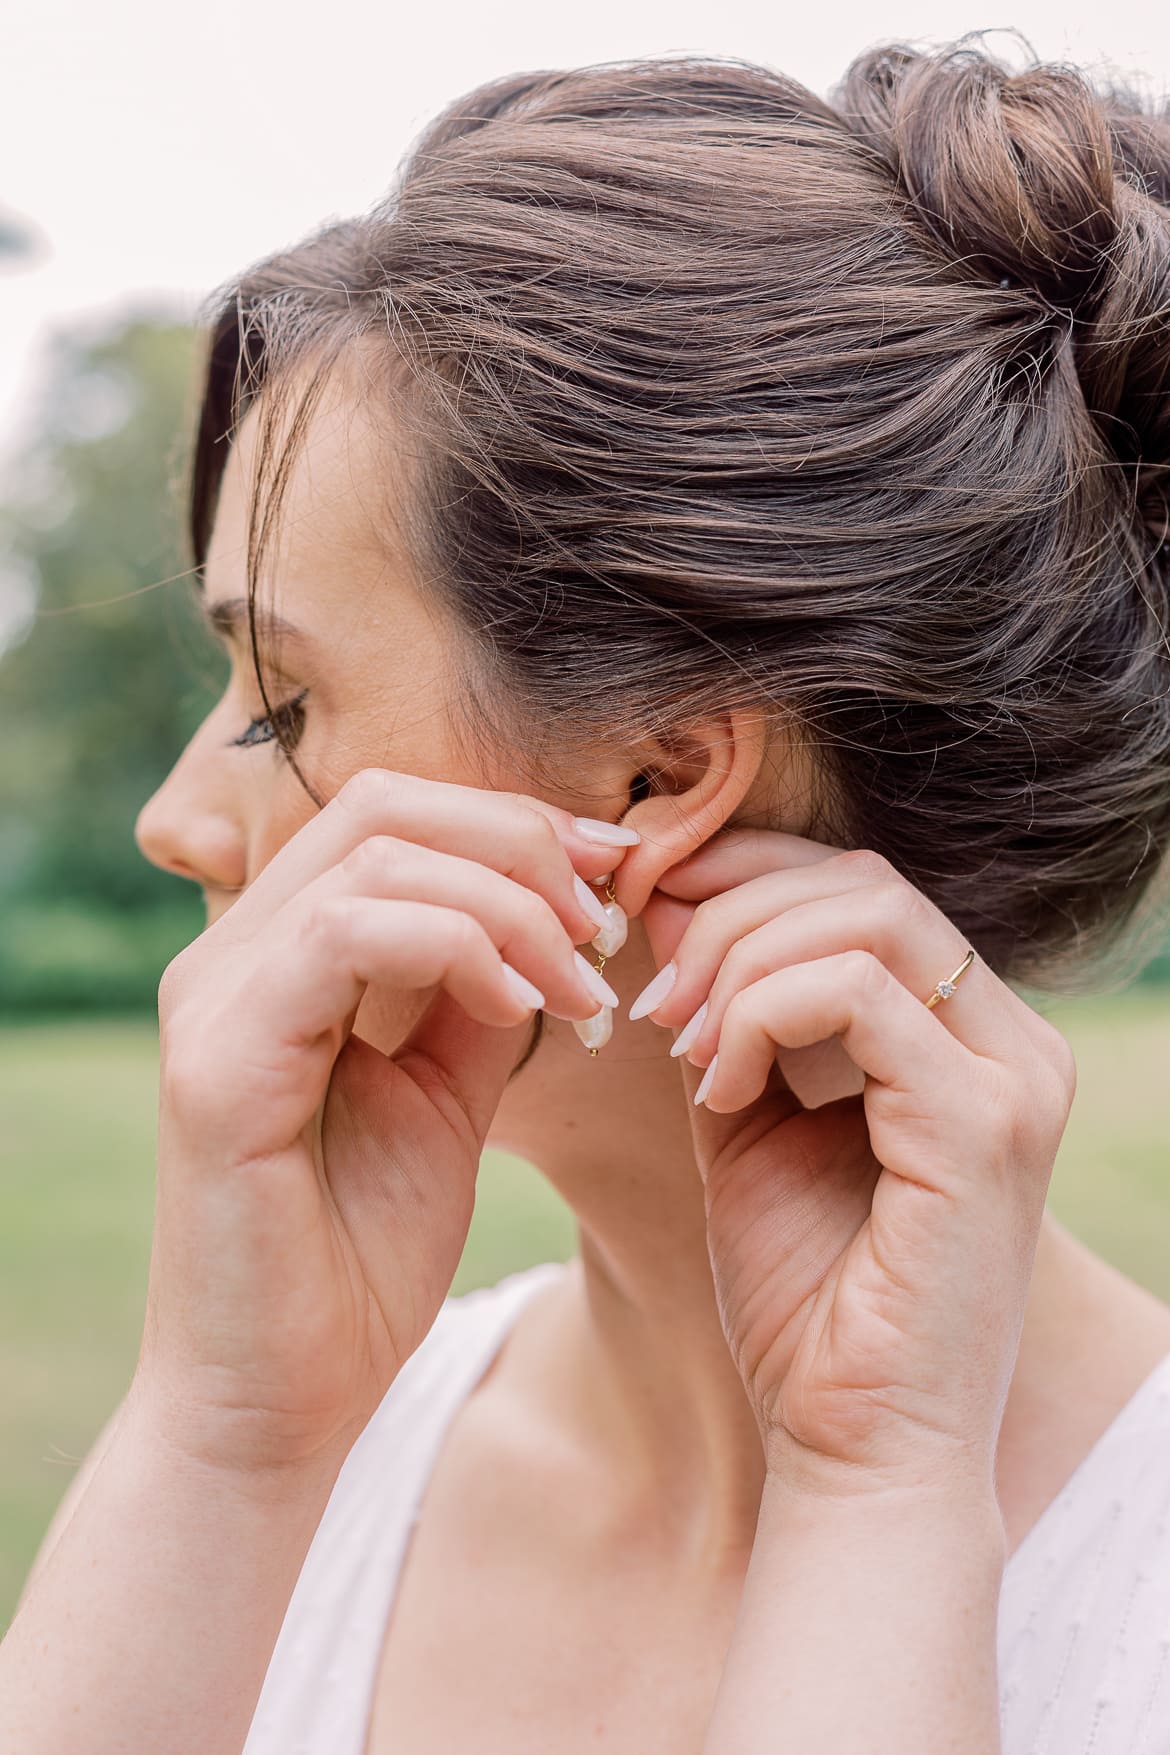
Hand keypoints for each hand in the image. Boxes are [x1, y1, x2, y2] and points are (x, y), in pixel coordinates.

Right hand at [137, 768, 628, 1477]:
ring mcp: (213, 998)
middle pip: (382, 806)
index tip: (618, 870)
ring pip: (374, 856)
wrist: (285, 1402)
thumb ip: (477, 990)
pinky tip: (520, 1009)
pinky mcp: (216, 1061)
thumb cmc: (360, 1254)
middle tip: (605, 920)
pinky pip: (346, 935)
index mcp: (277, 953)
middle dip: (521, 845)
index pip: (392, 813)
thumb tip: (550, 907)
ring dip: (510, 906)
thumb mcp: (446, 1091)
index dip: (514, 821)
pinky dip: (456, 947)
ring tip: (577, 985)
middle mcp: (230, 955)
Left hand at [638, 829, 1076, 1495]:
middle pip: (864, 883)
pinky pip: (853, 995)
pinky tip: (715, 1086)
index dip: (748, 871)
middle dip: (731, 910)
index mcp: (967, 1036)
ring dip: (736, 962)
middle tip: (652, 992)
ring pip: (864, 915)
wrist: (853, 1447)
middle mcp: (1010, 1043)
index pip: (864, 887)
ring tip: (676, 1043)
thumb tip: (673, 899)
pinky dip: (758, 1016)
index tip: (651, 905)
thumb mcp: (751, 1120)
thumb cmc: (805, 1297)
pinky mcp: (984, 1126)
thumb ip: (730, 1014)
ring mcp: (1010, 1079)